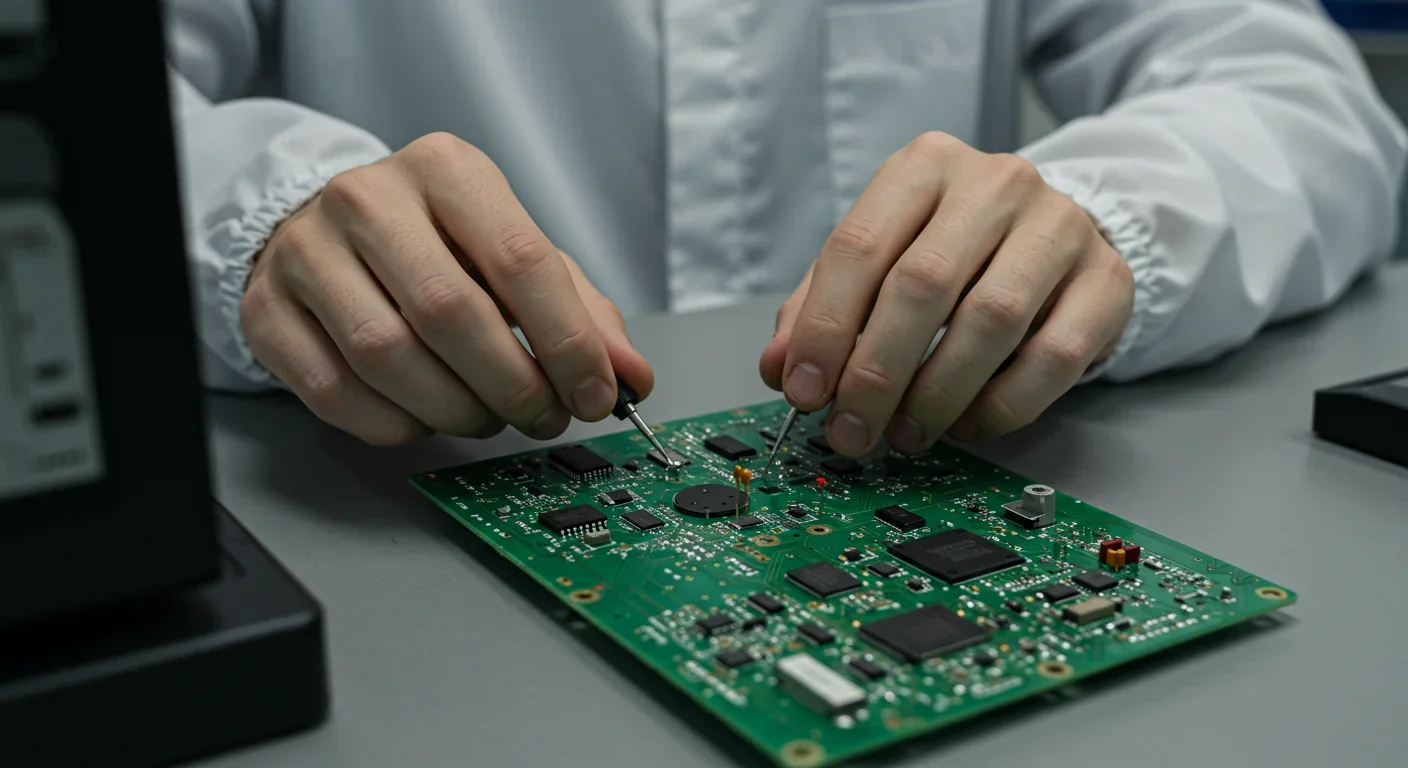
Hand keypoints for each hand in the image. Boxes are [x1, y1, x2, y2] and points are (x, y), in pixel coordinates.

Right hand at [241, 133, 651, 444]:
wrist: (320, 229)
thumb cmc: (433, 245)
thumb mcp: (512, 253)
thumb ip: (578, 309)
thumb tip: (629, 375)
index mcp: (446, 170)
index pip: (521, 259)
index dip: (568, 342)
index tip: (597, 394)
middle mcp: (369, 199)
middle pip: (452, 313)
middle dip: (513, 385)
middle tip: (542, 417)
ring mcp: (307, 252)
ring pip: (390, 357)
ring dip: (456, 411)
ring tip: (487, 418)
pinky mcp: (268, 310)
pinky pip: (337, 392)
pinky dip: (394, 424)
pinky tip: (423, 418)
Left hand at [760, 132, 1132, 454]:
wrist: (1059, 234)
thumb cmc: (953, 250)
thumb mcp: (880, 259)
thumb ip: (822, 307)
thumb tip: (781, 367)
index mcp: (923, 166)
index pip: (859, 247)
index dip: (824, 328)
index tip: (803, 392)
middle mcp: (995, 183)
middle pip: (922, 285)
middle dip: (875, 374)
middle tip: (851, 431)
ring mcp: (1060, 226)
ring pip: (990, 322)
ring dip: (936, 395)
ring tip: (905, 433)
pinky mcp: (1108, 279)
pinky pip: (1053, 357)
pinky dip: (1002, 405)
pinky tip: (968, 424)